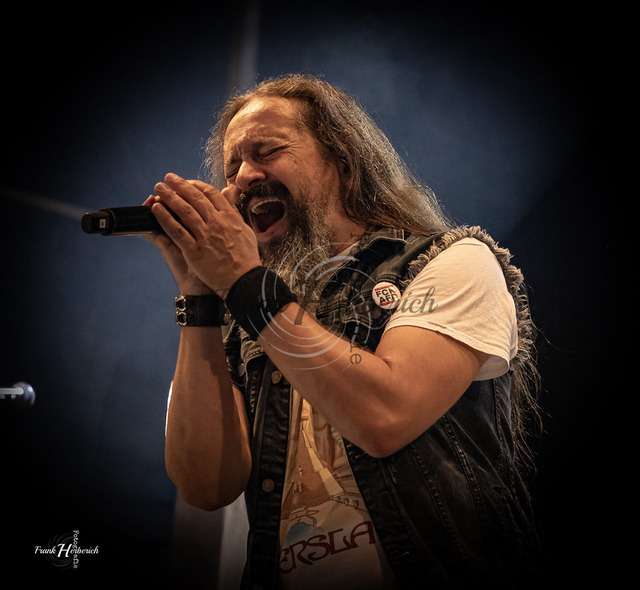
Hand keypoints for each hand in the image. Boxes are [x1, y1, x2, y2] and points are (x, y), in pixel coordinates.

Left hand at [150, 173, 260, 297]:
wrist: (243, 281)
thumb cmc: (246, 259)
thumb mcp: (245, 230)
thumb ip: (234, 210)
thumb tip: (229, 191)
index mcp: (230, 217)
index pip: (210, 193)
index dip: (195, 185)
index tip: (186, 182)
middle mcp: (217, 223)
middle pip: (195, 197)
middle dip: (179, 185)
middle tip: (167, 178)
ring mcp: (205, 236)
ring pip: (184, 210)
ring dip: (169, 197)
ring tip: (159, 188)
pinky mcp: (194, 250)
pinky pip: (176, 231)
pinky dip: (165, 218)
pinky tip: (156, 209)